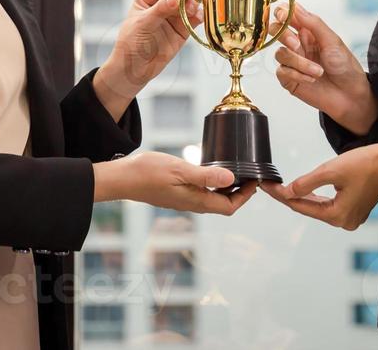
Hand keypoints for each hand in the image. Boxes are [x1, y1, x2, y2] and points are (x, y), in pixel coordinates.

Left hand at [92, 0, 198, 119]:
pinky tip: (199, 17)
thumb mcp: (142, 24)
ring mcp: (174, 15)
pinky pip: (194, 18)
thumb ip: (160, 10)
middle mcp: (162, 3)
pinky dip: (199, 16)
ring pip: (189, 3)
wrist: (134, 68)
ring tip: (194, 11)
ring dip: (195, 4)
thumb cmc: (131, 43)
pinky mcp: (183, 28)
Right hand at [92, 152, 256, 214]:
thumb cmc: (148, 173)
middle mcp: (192, 204)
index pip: (229, 207)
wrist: (122, 178)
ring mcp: (184, 200)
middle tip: (250, 175)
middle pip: (223, 205)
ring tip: (236, 171)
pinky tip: (211, 170)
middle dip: (240, 192)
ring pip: (212, 199)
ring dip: (226, 188)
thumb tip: (231, 180)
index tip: (255, 181)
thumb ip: (206, 175)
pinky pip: (201, 193)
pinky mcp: (177, 194)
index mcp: (196, 201)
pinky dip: (212, 184)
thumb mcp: (180, 170)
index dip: (245, 196)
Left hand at [262, 141, 377, 230]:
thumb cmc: (367, 164)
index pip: (301, 206)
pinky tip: (304, 189)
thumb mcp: (331, 171)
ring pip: (319, 207)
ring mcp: (351, 217)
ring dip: (302, 196)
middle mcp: (344, 222)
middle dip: (289, 196)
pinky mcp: (356, 208)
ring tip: (281, 187)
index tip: (266, 186)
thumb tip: (287, 192)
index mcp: (338, 216)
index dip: (281, 195)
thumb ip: (306, 183)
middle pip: (308, 208)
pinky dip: (317, 196)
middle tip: (270, 185)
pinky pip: (330, 205)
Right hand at [272, 3, 377, 134]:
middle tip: (296, 44)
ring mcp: (292, 62)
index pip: (287, 15)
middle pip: (276, 31)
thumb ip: (313, 23)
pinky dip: (297, 75)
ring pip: (280, 53)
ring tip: (318, 71)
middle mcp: (298, 44)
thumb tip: (295, 6)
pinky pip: (282, 71)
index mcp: (308, 31)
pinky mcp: (289, 79)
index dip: (282, 12)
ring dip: (299, 62)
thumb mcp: (332, 41)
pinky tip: (312, 79)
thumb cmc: (345, 67)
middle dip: (284, 35)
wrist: (350, 96)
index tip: (284, 15)